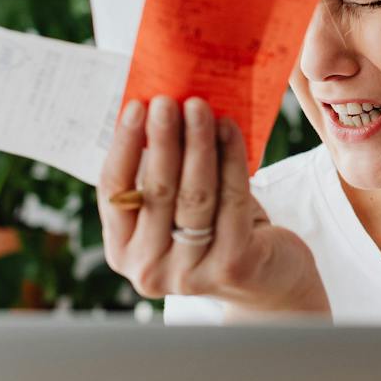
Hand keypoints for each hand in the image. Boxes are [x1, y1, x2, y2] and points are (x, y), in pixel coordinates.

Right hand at [99, 96, 328, 314]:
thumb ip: (160, 172)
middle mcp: (148, 269)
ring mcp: (189, 273)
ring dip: (197, 143)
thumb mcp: (176, 207)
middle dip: (163, 139)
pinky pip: (231, 199)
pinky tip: (230, 130)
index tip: (135, 106)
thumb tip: (155, 106)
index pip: (113, 191)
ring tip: (200, 107)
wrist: (267, 280)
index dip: (123, 146)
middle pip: (155, 191)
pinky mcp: (232, 265)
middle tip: (169, 100)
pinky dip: (231, 159)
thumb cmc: (215, 230)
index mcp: (122, 251)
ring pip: (194, 195)